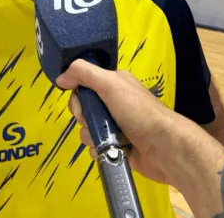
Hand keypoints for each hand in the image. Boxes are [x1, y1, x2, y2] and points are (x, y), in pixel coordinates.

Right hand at [56, 59, 180, 184]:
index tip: (82, 100)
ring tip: (109, 137)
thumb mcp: (111, 83)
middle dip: (85, 116)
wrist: (162, 147)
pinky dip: (99, 149)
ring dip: (92, 135)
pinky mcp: (116, 147)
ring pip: (86, 129)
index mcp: (114, 84)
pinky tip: (111, 149)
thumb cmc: (138, 111)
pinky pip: (94, 147)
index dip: (79, 93)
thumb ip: (84, 74)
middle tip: (97, 119)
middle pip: (83, 109)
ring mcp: (115, 126)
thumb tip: (61, 76)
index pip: (84, 85)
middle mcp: (113, 103)